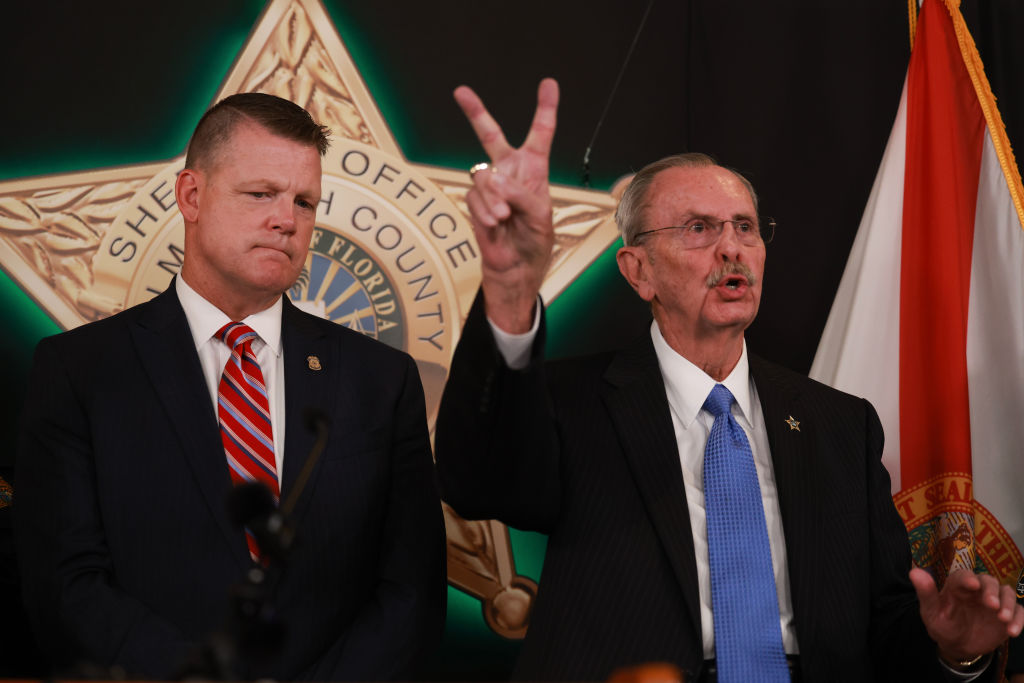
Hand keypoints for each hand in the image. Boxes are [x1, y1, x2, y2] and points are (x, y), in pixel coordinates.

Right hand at [453, 78, 558, 332]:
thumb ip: (519, 193)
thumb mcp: (539, 216)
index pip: (541, 133)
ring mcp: (490, 188)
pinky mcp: (475, 204)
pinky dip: (486, 211)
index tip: (548, 84)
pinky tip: (495, 223)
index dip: (545, 108)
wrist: (514, 270)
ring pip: (483, 176)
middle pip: (490, 135)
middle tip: (461, 91)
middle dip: (475, 112)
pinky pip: (475, 197)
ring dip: (494, 198)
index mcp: (533, 170)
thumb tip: (491, 178)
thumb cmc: (534, 243)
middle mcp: (509, 173)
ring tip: (504, 217)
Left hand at [910, 566, 1023, 662]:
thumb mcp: (931, 612)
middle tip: (991, 605)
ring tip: (1003, 618)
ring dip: (1008, 604)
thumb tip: (914, 572)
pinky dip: (1019, 619)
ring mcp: (995, 601)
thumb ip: (926, 593)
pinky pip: (1019, 612)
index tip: (972, 584)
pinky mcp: (1008, 614)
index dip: (968, 578)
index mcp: (958, 586)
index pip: (964, 576)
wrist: (958, 645)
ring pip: (1007, 593)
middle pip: (989, 581)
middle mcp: (978, 590)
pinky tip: (1012, 632)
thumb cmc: (942, 624)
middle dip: (991, 591)